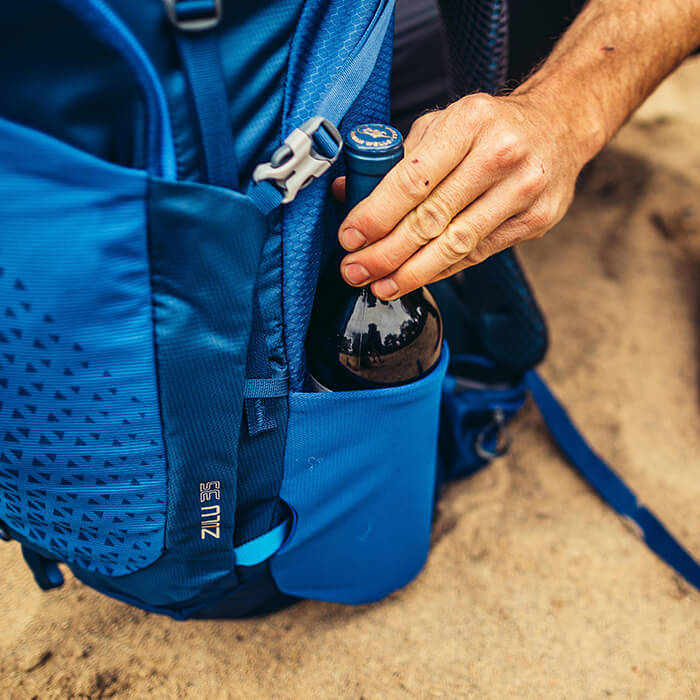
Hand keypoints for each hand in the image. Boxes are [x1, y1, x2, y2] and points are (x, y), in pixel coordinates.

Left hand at [333, 91, 592, 298]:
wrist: (560, 124)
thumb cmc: (490, 126)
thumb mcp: (443, 124)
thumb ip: (397, 159)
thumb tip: (348, 193)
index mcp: (469, 122)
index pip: (412, 180)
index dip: (375, 215)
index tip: (349, 238)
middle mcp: (501, 154)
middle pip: (431, 218)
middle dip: (386, 252)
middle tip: (355, 271)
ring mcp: (523, 190)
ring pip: (455, 244)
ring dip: (412, 272)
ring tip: (381, 286)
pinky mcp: (536, 220)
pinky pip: (478, 253)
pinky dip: (442, 269)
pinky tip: (417, 278)